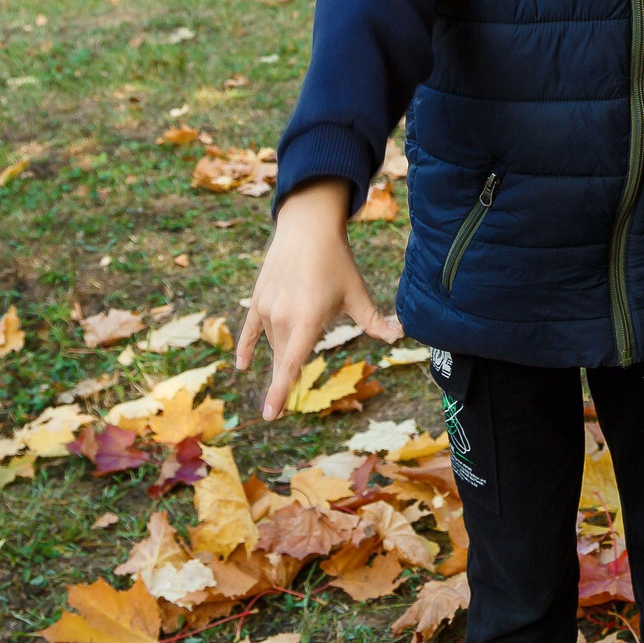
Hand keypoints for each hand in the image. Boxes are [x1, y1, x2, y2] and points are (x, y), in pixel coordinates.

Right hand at [235, 179, 401, 421]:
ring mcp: (267, 308)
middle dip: (286, 378)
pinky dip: (246, 348)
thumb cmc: (336, 261)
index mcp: (308, 320)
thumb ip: (374, 320)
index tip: (270, 414)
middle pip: (283, 358)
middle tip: (287, 401)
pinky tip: (242, 365)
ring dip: (280, 357)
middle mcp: (283, 317)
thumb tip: (400, 334)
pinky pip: (249, 331)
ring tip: (286, 368)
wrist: (307, 228)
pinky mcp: (258, 300)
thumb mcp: (356, 292)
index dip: (279, 391)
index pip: (291, 364)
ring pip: (272, 345)